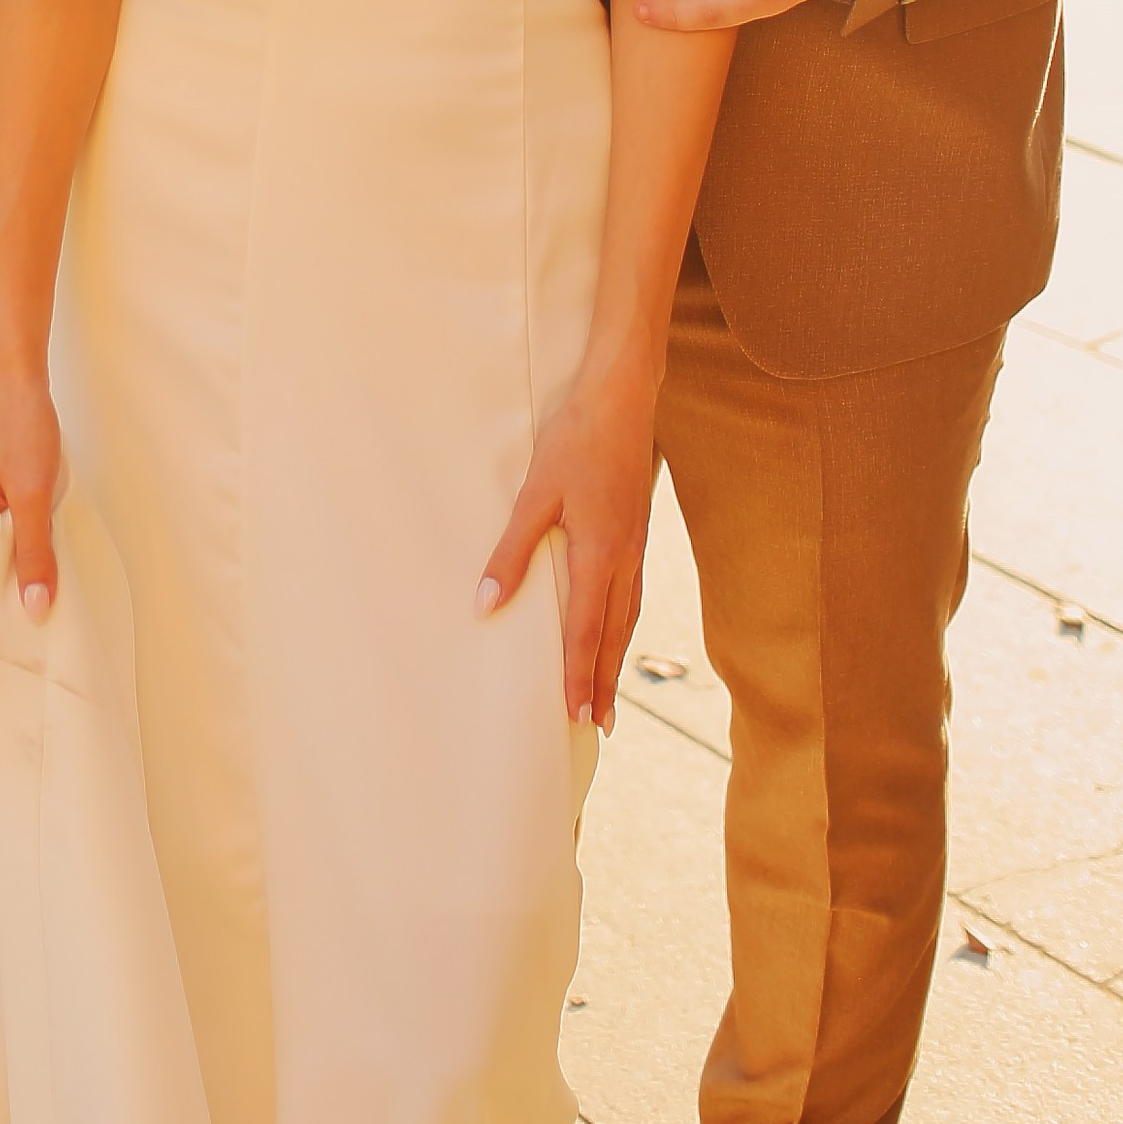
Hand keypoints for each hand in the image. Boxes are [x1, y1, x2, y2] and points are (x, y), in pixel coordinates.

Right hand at [0, 356, 61, 613]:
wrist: (11, 370)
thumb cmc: (18, 427)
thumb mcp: (34, 497)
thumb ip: (35, 554)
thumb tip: (35, 610)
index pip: (2, 581)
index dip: (35, 585)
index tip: (66, 586)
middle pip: (8, 559)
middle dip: (39, 553)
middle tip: (66, 536)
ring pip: (16, 534)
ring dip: (41, 527)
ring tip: (56, 502)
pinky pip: (15, 512)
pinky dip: (37, 508)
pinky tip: (50, 488)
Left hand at [477, 357, 656, 730]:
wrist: (624, 399)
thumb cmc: (576, 441)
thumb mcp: (536, 494)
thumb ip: (511, 552)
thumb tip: (486, 603)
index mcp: (601, 554)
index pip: (586, 631)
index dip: (579, 675)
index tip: (575, 714)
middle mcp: (625, 558)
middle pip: (613, 634)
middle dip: (604, 681)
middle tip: (598, 724)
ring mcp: (636, 545)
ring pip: (627, 616)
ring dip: (616, 657)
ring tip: (608, 692)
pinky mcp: (636, 531)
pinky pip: (631, 592)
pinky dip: (622, 623)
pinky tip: (614, 627)